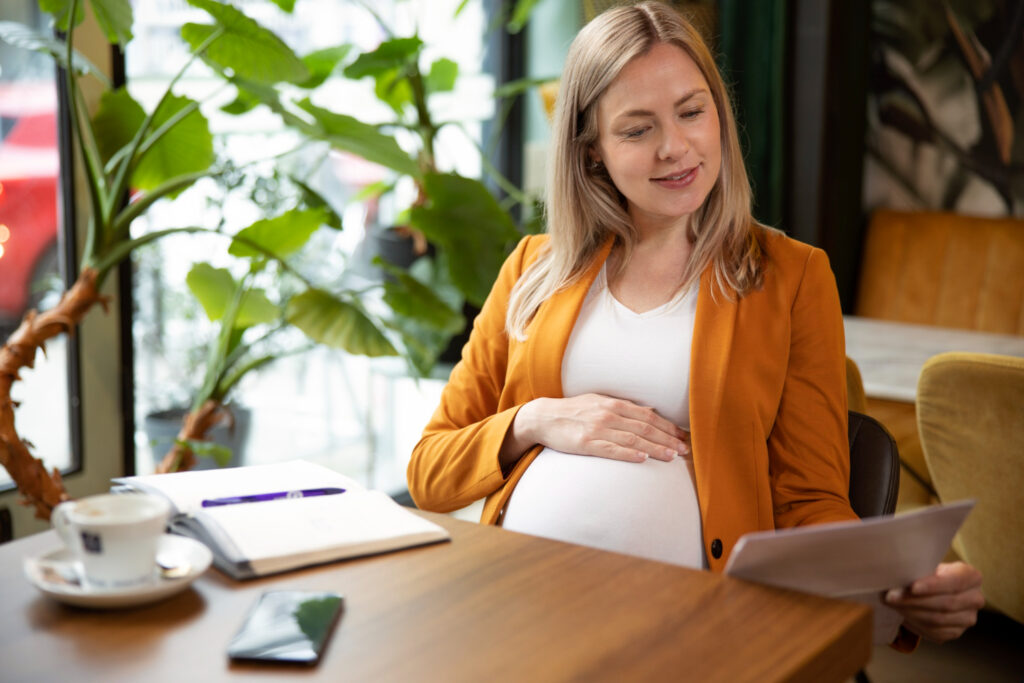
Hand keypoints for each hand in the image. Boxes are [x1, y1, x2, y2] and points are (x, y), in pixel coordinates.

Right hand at [501, 393, 689, 466]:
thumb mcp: (599, 402)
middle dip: (668, 439)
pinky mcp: (586, 443)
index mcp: (614, 404)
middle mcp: (609, 414)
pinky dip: (628, 453)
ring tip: (671, 456)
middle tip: (684, 449)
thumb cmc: (574, 411)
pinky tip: (642, 458)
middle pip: (645, 428)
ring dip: (655, 448)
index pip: (648, 416)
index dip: (668, 426)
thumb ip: (622, 408)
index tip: (683, 436)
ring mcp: (598, 429)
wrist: (545, 418)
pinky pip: (611, 449)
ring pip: (633, 439)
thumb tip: (647, 412)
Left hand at [884, 561, 983, 642]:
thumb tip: (897, 575)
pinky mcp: (955, 632)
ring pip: (938, 620)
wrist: (933, 588)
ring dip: (911, 612)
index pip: (954, 583)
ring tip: (892, 604)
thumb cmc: (928, 573)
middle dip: (915, 600)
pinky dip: (914, 623)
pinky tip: (901, 614)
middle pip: (946, 604)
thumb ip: (919, 569)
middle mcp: (975, 599)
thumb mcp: (927, 565)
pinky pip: (934, 632)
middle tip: (891, 597)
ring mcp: (967, 618)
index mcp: (971, 577)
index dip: (933, 586)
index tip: (912, 587)